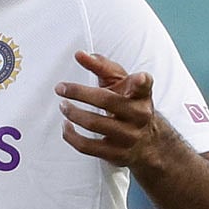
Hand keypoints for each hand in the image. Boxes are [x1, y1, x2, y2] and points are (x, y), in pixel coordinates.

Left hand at [55, 50, 157, 166]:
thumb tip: (79, 54)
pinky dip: (71, 135)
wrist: (148, 142)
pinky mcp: (116, 154)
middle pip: (106, 101)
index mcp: (141, 95)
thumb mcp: (120, 83)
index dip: (142, 81)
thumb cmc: (128, 103)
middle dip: (79, 93)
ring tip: (63, 105)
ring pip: (93, 123)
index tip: (140, 77)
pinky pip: (87, 146)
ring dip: (72, 113)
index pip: (144, 86)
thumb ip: (101, 66)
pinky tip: (66, 125)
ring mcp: (128, 136)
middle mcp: (138, 115)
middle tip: (60, 88)